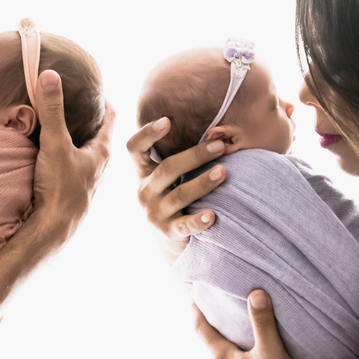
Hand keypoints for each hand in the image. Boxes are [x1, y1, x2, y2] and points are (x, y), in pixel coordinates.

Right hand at [30, 70, 114, 246]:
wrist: (52, 228)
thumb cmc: (60, 188)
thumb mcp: (55, 143)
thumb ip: (52, 110)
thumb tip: (49, 75)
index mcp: (102, 150)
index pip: (111, 116)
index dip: (103, 97)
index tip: (94, 83)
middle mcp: (98, 163)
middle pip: (98, 131)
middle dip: (89, 113)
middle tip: (75, 94)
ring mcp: (85, 177)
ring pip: (84, 148)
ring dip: (77, 133)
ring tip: (62, 117)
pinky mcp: (71, 187)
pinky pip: (71, 161)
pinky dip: (65, 149)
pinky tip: (51, 147)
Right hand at [126, 117, 226, 260]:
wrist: (169, 238)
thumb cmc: (174, 195)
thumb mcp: (170, 176)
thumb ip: (182, 156)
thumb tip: (217, 132)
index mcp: (143, 172)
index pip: (135, 149)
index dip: (147, 134)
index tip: (167, 120)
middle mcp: (144, 191)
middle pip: (167, 169)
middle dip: (195, 155)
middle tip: (219, 146)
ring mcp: (155, 213)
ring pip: (180, 195)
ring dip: (203, 182)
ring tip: (223, 172)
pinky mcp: (168, 232)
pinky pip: (184, 225)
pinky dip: (198, 221)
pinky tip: (212, 215)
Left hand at [194, 290, 304, 358]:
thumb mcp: (271, 350)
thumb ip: (263, 321)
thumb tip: (255, 293)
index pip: (200, 328)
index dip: (196, 310)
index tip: (194, 294)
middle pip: (209, 345)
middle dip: (211, 328)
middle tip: (215, 310)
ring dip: (223, 348)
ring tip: (233, 337)